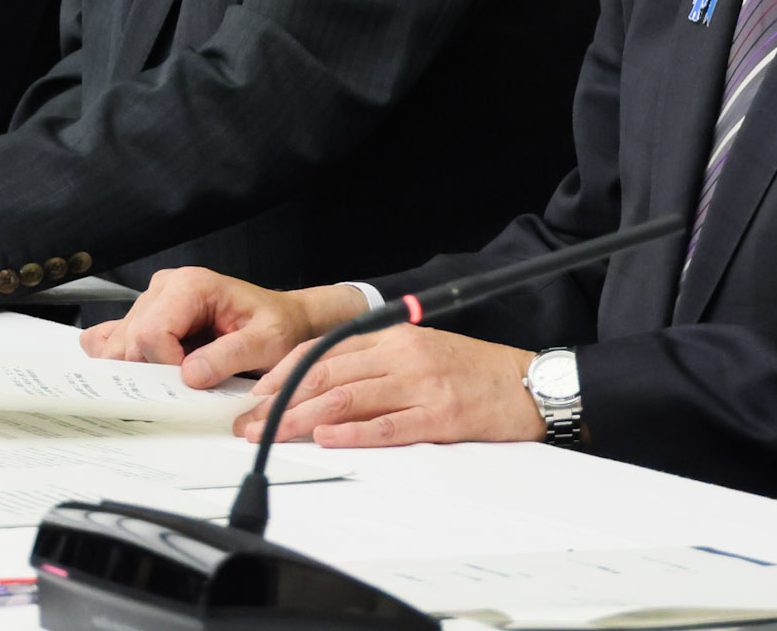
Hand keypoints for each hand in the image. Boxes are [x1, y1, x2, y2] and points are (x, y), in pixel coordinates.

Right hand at [80, 270, 362, 387]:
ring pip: (119, 348)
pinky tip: (148, 373)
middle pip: (129, 342)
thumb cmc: (276, 325)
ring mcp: (151, 303)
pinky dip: (126, 363)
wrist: (283, 320)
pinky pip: (114, 341)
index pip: (151, 332)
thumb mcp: (266, 342)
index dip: (165, 366)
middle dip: (151, 373)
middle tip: (185, 384)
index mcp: (191, 285)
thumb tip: (189, 375)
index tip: (191, 382)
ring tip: (175, 378)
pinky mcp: (146, 318)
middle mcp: (165, 288)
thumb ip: (229, 357)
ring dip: (141, 371)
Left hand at [230, 325, 543, 447]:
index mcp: (395, 337)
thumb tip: (322, 384)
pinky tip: (326, 439)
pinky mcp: (439, 416)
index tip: (256, 394)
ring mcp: (421, 385)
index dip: (284, 372)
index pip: (324, 350)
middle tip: (249, 422)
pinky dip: (352, 433)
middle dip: (280, 400)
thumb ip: (375, 361)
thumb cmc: (473, 371)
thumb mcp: (420, 349)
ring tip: (270, 434)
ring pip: (348, 399)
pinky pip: (387, 426)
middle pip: (327, 375)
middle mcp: (403, 356)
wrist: (527, 383)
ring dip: (301, 418)